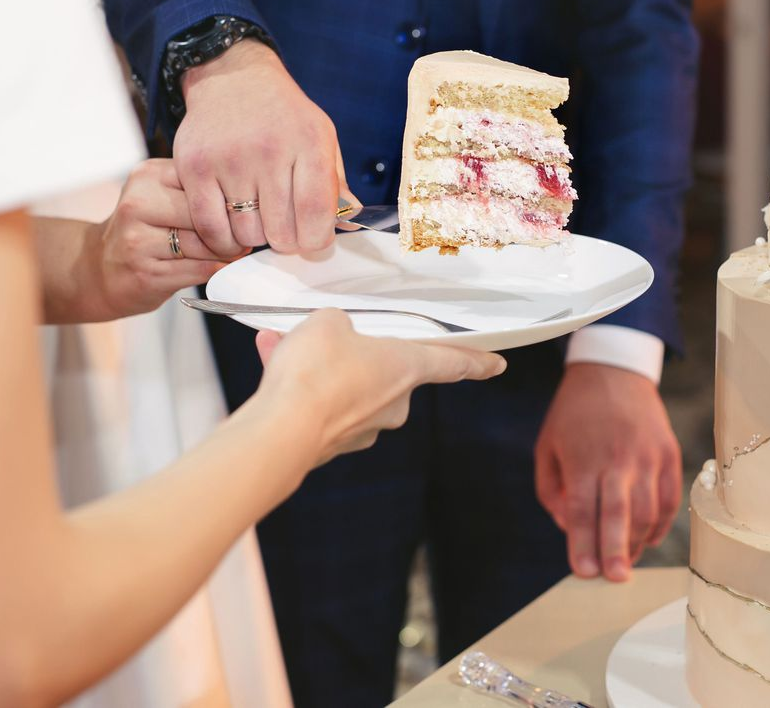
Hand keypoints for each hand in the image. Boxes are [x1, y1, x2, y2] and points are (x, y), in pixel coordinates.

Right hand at [89, 159, 236, 319]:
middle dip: (231, 229)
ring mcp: (137, 239)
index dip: (230, 198)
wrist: (101, 269)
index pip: (205, 180)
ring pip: (204, 244)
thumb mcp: (162, 196)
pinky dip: (214, 270)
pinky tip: (217, 267)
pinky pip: (197, 270)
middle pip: (206, 213)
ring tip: (231, 252)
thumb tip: (251, 205)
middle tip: (243, 237)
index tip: (242, 211)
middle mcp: (137, 203)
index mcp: (147, 176)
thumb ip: (197, 192)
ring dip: (225, 252)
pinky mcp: (145, 272)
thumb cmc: (144, 231)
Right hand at [176, 40, 356, 255]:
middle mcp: (269, 149)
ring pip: (246, 234)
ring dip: (254, 238)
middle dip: (287, 240)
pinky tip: (232, 227)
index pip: (317, 214)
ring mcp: (228, 159)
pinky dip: (224, 240)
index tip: (314, 239)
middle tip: (284, 227)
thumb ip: (336, 184)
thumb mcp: (320, 136)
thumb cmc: (282, 115)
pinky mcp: (194, 168)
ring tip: (257, 217)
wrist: (231, 77)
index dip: (318, 239)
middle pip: (281, 232)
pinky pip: (211, 229)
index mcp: (309, 141)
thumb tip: (351, 225)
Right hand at [247, 310, 506, 467]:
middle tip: (326, 340)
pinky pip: (319, 406)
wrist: (280, 432)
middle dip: (356, 357)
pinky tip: (271, 367)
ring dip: (319, 370)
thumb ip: (337, 324)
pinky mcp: (331, 445)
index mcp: (405, 368)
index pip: (452, 362)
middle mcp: (393, 404)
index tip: (498, 365)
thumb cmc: (315, 371)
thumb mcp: (326, 323)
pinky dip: (299, 389)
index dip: (476, 361)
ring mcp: (364, 429)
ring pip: (345, 388)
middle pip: (385, 372)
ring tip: (282, 347)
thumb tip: (331, 334)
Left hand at [535, 363, 681, 581]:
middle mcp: (618, 458)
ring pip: (648, 509)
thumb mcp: (547, 446)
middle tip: (614, 579)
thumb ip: (553, 491)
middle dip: (616, 550)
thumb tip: (570, 529)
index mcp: (583, 457)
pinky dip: (660, 524)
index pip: (584, 509)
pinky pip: (669, 498)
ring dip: (638, 542)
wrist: (613, 371)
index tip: (583, 572)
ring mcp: (647, 456)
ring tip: (626, 563)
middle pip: (619, 512)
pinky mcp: (669, 453)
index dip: (583, 543)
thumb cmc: (573, 414)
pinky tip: (647, 539)